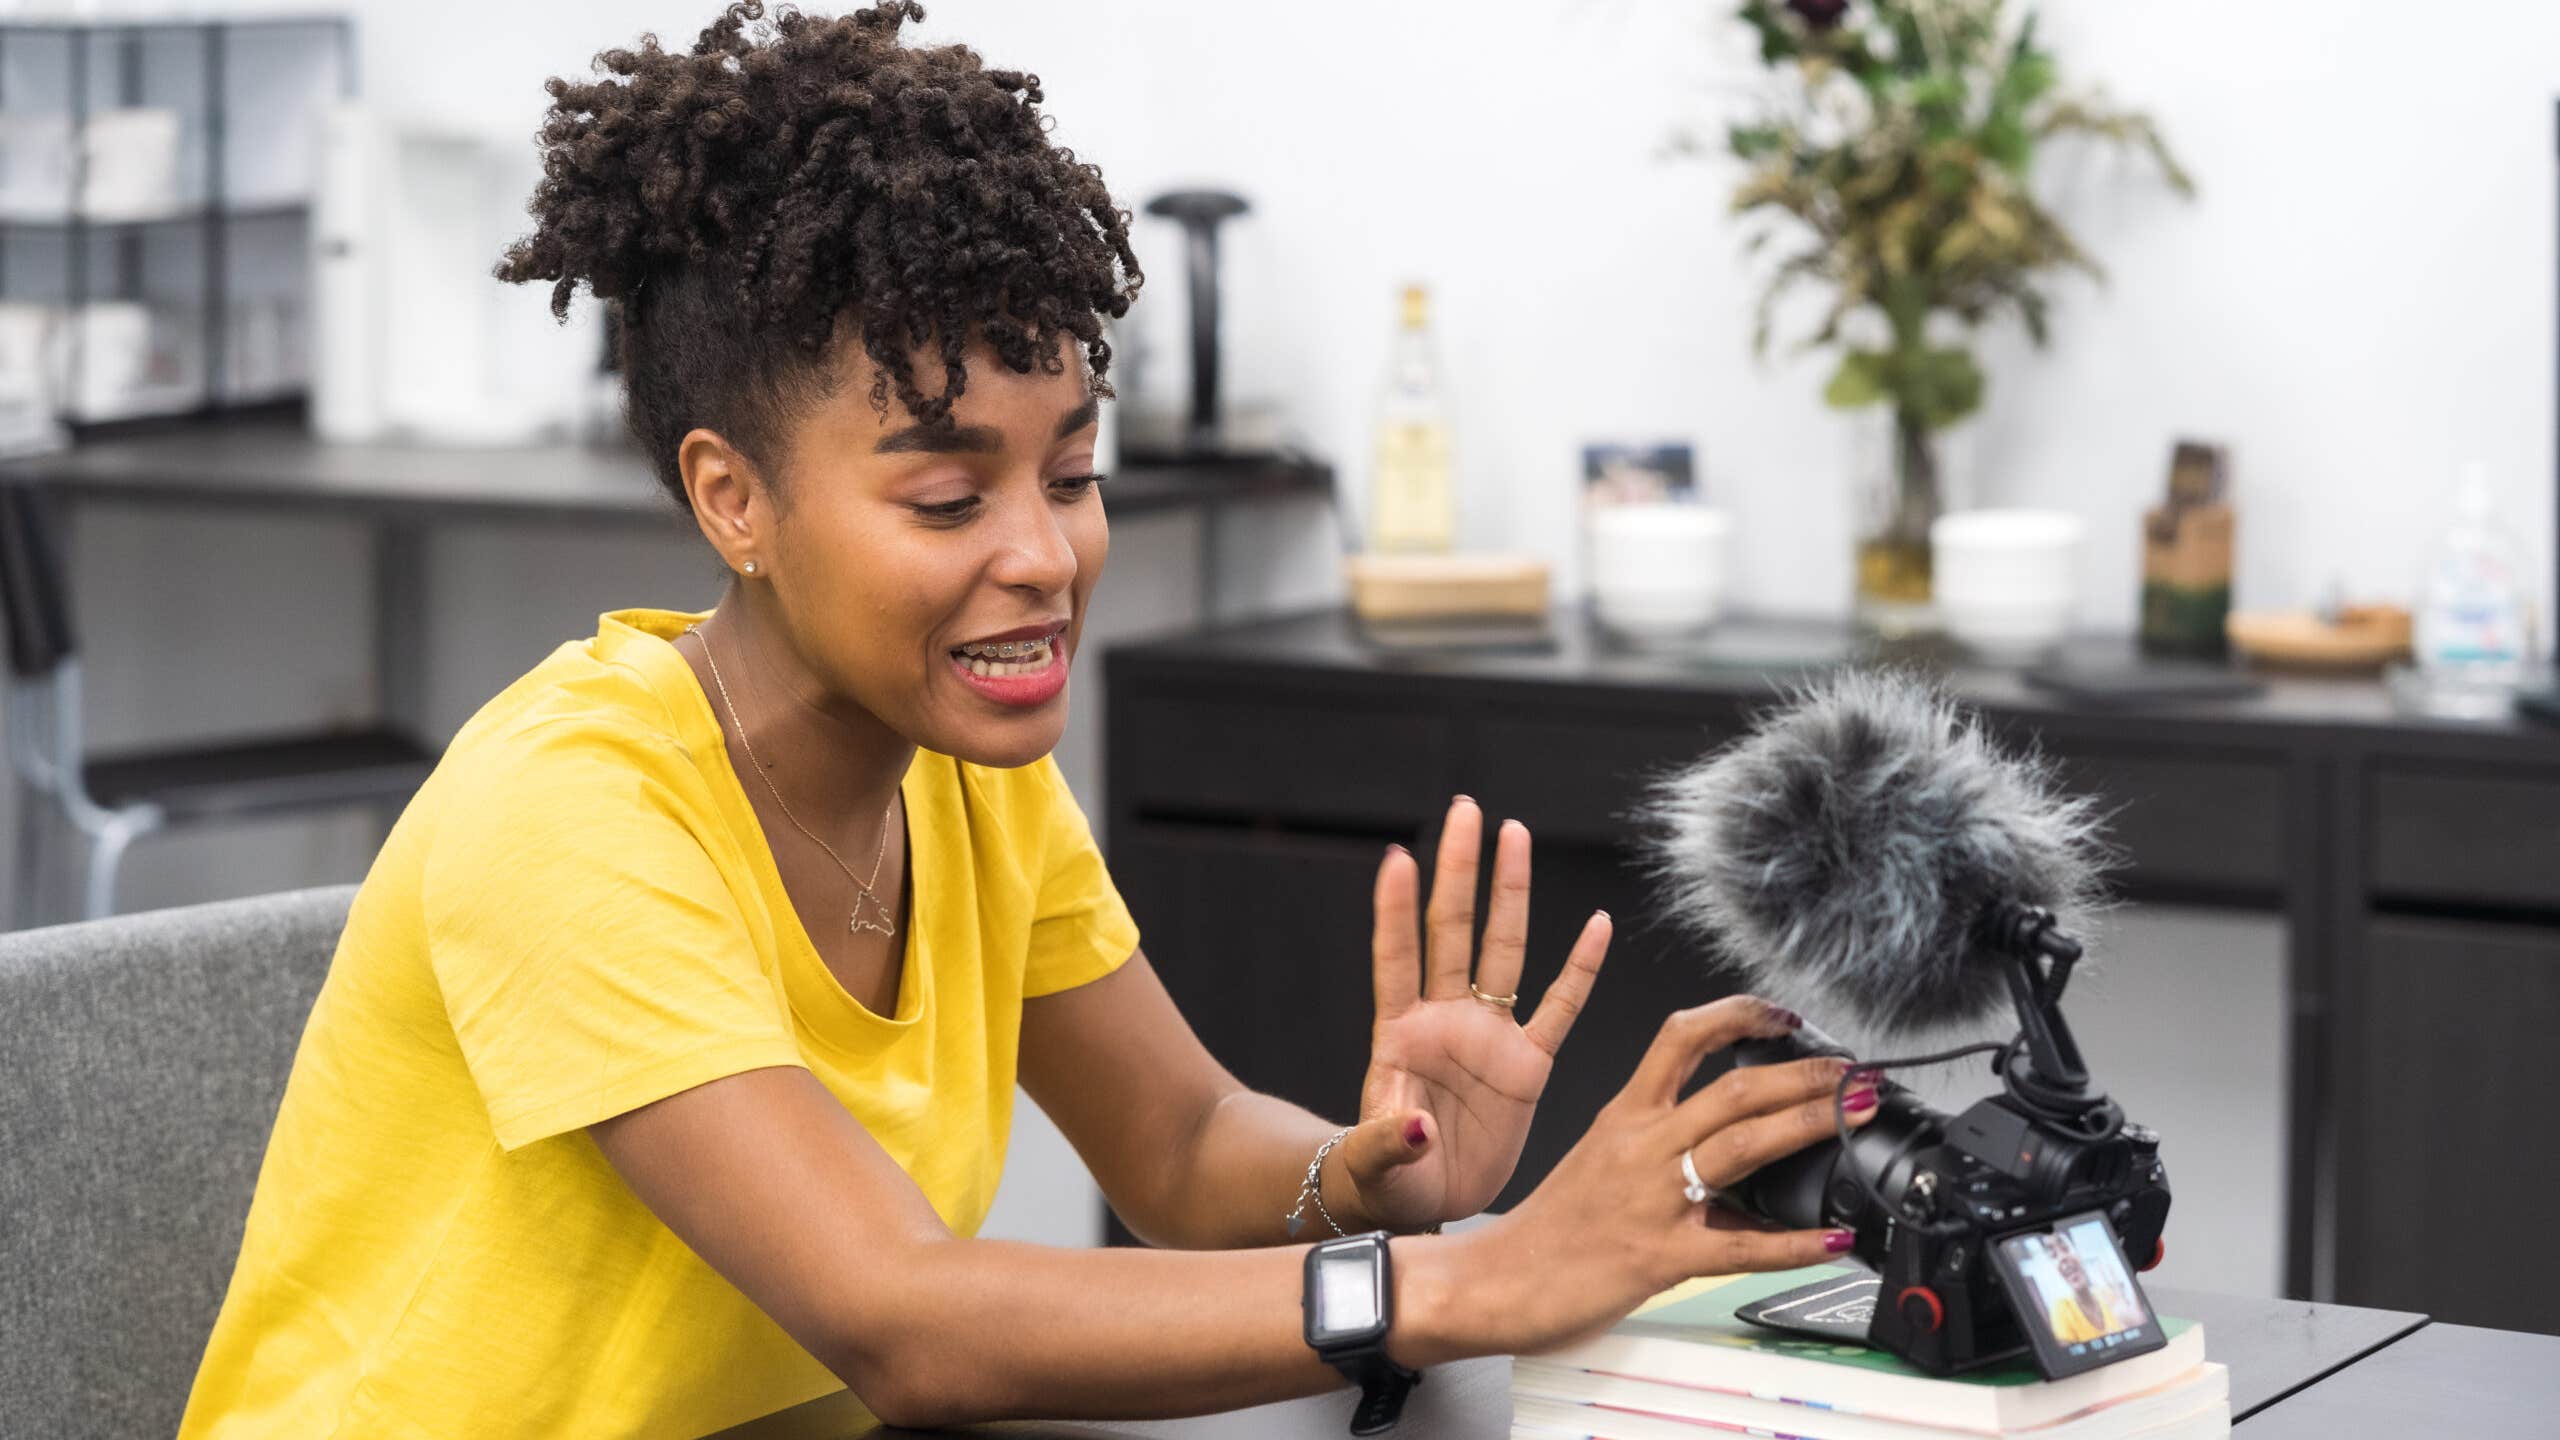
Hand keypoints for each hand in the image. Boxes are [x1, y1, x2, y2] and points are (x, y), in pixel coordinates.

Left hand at [1334, 797, 1606, 1232]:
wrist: (1425, 1207)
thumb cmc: (1387, 1180)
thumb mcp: (1376, 1165)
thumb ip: (1389, 1142)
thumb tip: (1414, 1126)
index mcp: (1399, 1035)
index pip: (1396, 957)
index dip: (1396, 910)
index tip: (1398, 857)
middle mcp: (1445, 1021)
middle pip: (1453, 930)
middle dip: (1459, 869)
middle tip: (1466, 809)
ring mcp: (1488, 1036)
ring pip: (1503, 950)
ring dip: (1509, 892)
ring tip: (1513, 833)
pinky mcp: (1527, 1065)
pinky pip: (1560, 1007)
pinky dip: (1579, 968)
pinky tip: (1595, 924)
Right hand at [1404, 995, 1877, 1362]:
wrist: (1498, 1280)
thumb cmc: (1550, 1226)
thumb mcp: (1600, 1159)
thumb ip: (1660, 1142)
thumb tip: (1730, 1143)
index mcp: (1624, 1115)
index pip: (1681, 1038)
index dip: (1738, 1016)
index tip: (1783, 1015)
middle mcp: (1641, 1146)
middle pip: (1732, 1088)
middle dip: (1802, 1075)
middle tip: (1852, 1072)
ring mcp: (1652, 1199)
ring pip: (1741, 1146)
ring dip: (1806, 1125)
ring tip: (1853, 1116)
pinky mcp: (1659, 1255)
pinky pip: (1739, 1246)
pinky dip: (1793, 1243)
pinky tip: (1831, 1239)